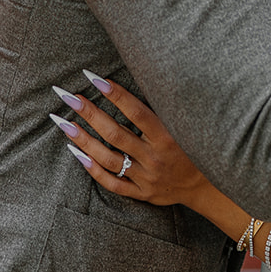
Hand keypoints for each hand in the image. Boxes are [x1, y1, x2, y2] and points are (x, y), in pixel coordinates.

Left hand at [54, 76, 207, 206]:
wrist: (206, 186)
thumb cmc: (194, 147)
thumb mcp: (185, 125)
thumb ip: (164, 109)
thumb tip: (140, 81)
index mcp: (168, 136)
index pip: (136, 112)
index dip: (115, 94)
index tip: (93, 78)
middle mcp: (154, 157)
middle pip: (115, 134)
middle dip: (89, 113)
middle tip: (67, 97)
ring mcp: (146, 177)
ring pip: (109, 159)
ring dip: (84, 140)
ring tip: (64, 124)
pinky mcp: (142, 193)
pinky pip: (113, 183)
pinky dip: (93, 170)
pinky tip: (76, 154)